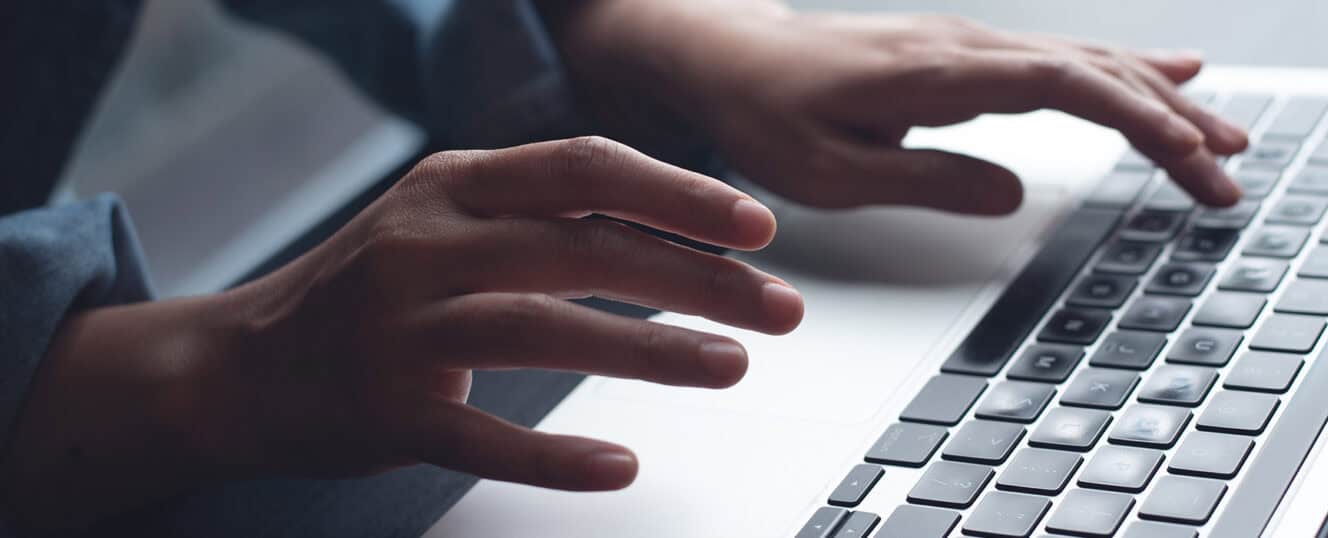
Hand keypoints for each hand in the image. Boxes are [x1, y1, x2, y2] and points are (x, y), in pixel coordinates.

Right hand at [0, 137, 803, 530]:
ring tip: (730, 367)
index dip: (679, 195)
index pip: (585, 168)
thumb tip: (672, 219)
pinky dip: (558, 454)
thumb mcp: (441, 217)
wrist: (237, 366)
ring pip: (547, 329)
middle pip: (585, 248)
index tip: (756, 227)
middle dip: (697, 278)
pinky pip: (484, 433)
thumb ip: (538, 209)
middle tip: (777, 309)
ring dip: (652, 352)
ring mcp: (400, 327)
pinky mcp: (385, 410)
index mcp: (451, 184)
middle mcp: (424, 243)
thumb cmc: (367, 290)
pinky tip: (621, 463)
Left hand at [549, 2, 1248, 213]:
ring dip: (1160, 97)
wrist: (719, 58)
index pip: (1065, 85)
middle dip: (1172, 119)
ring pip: (1085, 62)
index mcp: (936, 72)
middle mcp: (963, 45)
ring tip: (1225, 135)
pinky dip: (1121, 71)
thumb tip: (1014, 193)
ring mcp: (966, 45)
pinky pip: (1059, 59)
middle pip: (1094, 70)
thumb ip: (924, 180)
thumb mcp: (828, 171)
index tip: (1192, 160)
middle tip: (1232, 173)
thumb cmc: (761, 114)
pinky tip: (1167, 73)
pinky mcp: (962, 56)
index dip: (1138, 120)